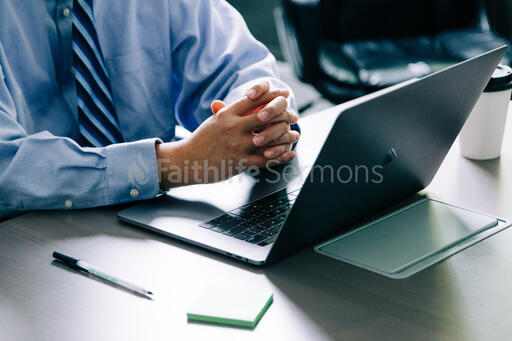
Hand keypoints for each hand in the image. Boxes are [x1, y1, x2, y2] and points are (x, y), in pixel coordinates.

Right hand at [156, 89, 293, 187]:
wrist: (187, 160)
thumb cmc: (202, 140)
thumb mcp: (215, 120)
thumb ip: (232, 109)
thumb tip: (250, 99)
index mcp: (227, 113)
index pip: (255, 98)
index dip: (273, 94)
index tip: (285, 94)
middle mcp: (233, 127)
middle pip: (267, 114)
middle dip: (284, 113)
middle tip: (293, 115)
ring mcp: (237, 145)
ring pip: (270, 137)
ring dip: (286, 136)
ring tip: (295, 135)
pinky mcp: (240, 162)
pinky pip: (266, 159)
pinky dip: (281, 156)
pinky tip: (289, 153)